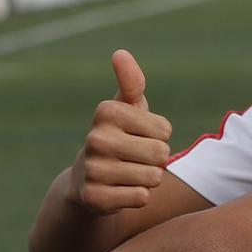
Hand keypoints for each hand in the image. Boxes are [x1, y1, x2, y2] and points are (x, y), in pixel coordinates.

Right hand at [72, 50, 173, 213]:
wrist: (86, 180)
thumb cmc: (119, 137)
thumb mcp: (127, 108)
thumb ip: (132, 82)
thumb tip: (121, 53)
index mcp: (106, 112)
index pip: (165, 129)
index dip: (159, 136)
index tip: (138, 136)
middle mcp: (96, 138)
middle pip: (161, 153)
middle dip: (156, 160)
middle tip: (135, 158)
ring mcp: (93, 169)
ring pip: (153, 177)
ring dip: (148, 179)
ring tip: (128, 173)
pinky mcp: (95, 197)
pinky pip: (141, 198)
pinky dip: (138, 197)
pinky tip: (121, 190)